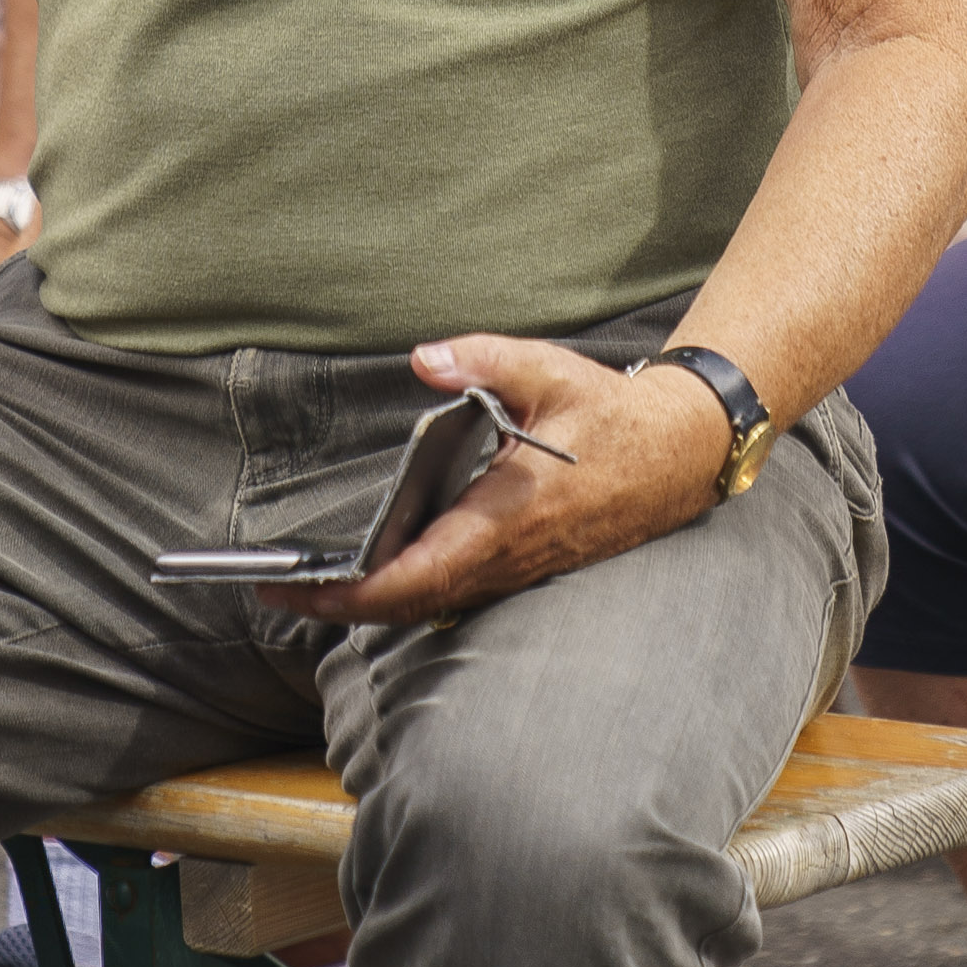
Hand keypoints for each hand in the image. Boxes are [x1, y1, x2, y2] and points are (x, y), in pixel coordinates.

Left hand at [267, 337, 734, 628]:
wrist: (681, 454)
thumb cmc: (612, 414)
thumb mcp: (547, 371)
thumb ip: (483, 360)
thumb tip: (425, 361)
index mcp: (506, 514)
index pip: (418, 573)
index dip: (357, 592)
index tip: (305, 591)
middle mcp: (510, 554)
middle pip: (416, 602)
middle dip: (348, 606)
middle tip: (285, 595)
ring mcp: (522, 567)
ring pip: (438, 602)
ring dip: (379, 603)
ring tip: (318, 587)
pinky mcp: (529, 566)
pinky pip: (461, 591)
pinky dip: (415, 592)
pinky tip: (382, 570)